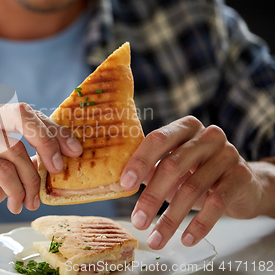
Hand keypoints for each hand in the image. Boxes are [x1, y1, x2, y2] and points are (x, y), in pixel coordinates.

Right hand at [0, 102, 82, 229]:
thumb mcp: (2, 169)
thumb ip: (24, 159)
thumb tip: (59, 158)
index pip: (27, 113)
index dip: (54, 130)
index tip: (74, 150)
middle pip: (22, 115)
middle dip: (48, 142)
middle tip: (58, 169)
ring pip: (15, 149)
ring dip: (30, 181)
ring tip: (30, 201)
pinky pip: (1, 169)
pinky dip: (15, 190)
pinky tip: (14, 203)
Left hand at [120, 116, 264, 249]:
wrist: (245, 185)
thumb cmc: (199, 173)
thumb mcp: (174, 168)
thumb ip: (150, 169)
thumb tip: (122, 182)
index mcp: (185, 127)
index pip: (158, 139)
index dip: (139, 162)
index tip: (125, 184)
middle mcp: (207, 136)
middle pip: (172, 166)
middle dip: (151, 197)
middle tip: (138, 221)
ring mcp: (227, 154)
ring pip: (192, 188)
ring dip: (171, 218)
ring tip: (156, 238)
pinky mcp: (241, 176)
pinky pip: (217, 203)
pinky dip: (199, 224)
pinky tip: (186, 239)